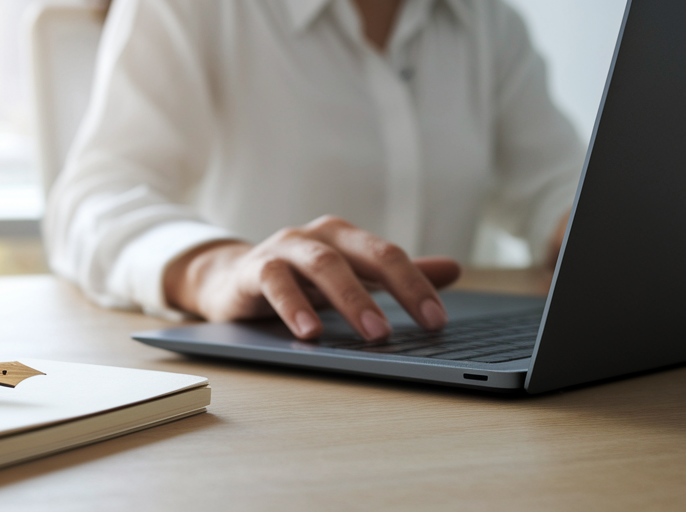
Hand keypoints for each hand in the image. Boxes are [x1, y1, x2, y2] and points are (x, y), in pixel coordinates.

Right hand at [163, 215, 461, 339]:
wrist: (232, 281)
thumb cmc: (298, 281)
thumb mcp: (349, 277)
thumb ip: (395, 275)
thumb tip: (454, 269)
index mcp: (345, 237)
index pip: (389, 256)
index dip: (417, 286)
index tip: (438, 321)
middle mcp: (316, 236)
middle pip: (363, 255)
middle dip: (396, 289)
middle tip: (422, 325)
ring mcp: (284, 249)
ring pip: (323, 265)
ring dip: (352, 298)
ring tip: (374, 333)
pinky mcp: (253, 269)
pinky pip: (275, 282)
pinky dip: (294, 306)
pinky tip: (310, 333)